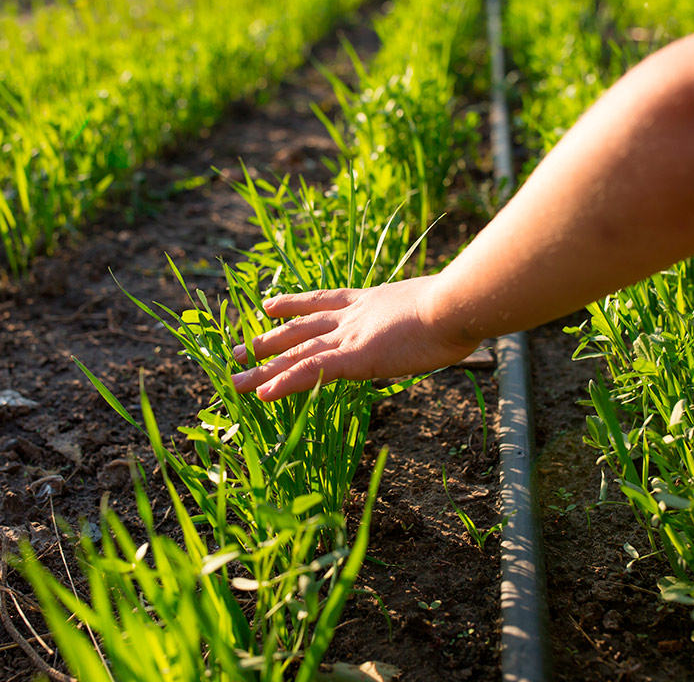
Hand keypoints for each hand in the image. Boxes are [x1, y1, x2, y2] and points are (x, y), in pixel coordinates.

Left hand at [230, 275, 478, 400]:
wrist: (458, 303)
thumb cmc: (460, 306)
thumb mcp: (436, 309)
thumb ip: (425, 317)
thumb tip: (442, 327)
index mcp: (371, 300)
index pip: (324, 301)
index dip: (294, 304)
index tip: (269, 304)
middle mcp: (353, 315)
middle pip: (300, 328)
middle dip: (269, 338)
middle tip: (240, 347)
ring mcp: (351, 336)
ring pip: (296, 352)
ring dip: (263, 366)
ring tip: (233, 377)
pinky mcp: (354, 357)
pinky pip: (310, 371)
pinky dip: (284, 382)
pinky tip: (261, 394)